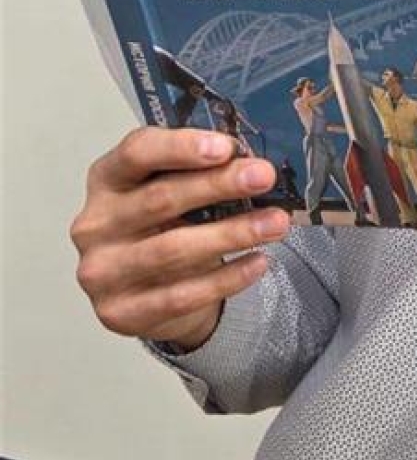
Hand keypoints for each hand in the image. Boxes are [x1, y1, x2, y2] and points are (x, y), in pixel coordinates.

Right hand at [71, 127, 288, 351]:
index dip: (181, 147)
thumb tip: (254, 162)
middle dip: (219, 185)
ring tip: (276, 223)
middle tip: (265, 177)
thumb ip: (200, 170)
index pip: (137, 153)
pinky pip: (181, 295)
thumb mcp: (173, 187)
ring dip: (233, 233)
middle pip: (160, 198)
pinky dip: (226, 278)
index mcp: (107, 178)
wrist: (146, 289)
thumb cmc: (166, 221)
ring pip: (173, 249)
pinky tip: (259, 262)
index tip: (225, 147)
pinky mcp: (121, 312)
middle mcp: (96, 224)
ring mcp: (103, 272)